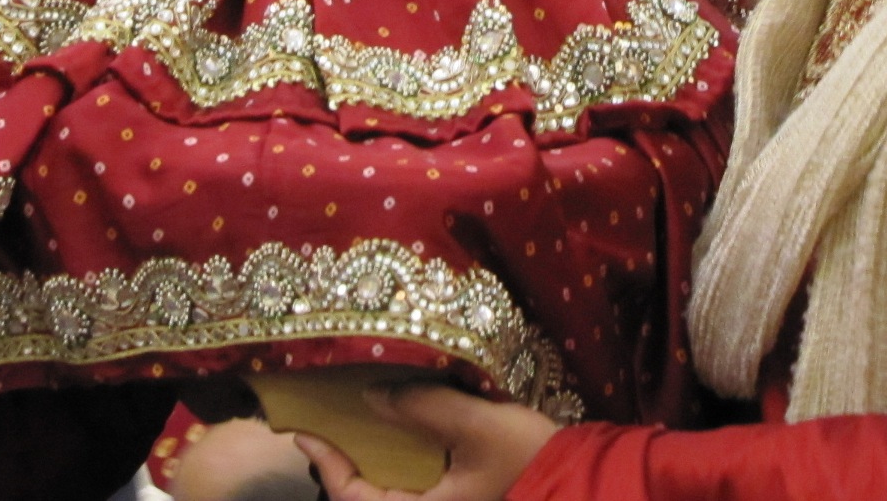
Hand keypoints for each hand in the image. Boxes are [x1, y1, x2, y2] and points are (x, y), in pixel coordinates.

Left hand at [294, 384, 559, 500]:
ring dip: (368, 461)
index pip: (354, 499)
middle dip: (341, 463)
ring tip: (354, 421)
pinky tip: (396, 430)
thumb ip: (423, 407)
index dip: (326, 464)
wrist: (581, 480)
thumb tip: (370, 396)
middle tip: (325, 422)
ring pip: (390, 491)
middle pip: (366, 497)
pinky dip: (396, 460)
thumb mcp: (475, 426)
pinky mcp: (458, 495)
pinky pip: (412, 485)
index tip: (304, 429)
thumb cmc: (528, 457)